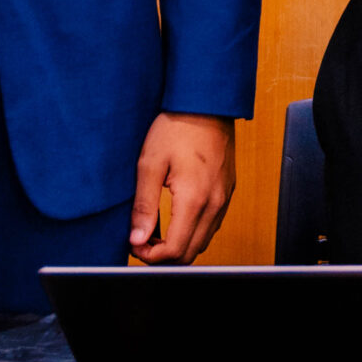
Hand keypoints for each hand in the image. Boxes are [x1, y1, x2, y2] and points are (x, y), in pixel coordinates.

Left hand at [128, 112, 235, 263]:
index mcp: (194, 199)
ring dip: (179, 246)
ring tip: (155, 232)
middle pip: (190, 253)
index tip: (135, 245)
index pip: (175, 249)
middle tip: (142, 242)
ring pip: (203, 242)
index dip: (150, 257)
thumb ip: (144, 205)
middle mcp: (214, 204)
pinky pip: (212, 226)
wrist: (206, 105)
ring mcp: (224, 199)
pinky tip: (175, 220)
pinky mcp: (227, 193)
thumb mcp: (149, 164)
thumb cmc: (177, 128)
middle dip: (163, 256)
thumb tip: (137, 238)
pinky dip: (193, 233)